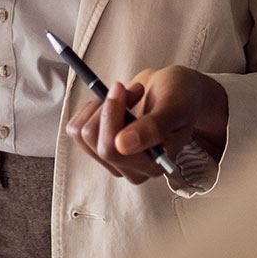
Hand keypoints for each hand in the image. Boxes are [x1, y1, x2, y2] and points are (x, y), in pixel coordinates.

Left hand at [66, 65, 228, 185]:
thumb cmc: (180, 97)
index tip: (120, 88)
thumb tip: (122, 146)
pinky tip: (114, 104)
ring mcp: (114, 160)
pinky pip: (76, 129)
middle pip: (95, 142)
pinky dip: (91, 108)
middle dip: (107, 107)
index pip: (113, 150)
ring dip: (100, 106)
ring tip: (127, 96)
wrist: (175, 92)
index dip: (110, 115)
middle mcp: (132, 169)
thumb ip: (153, 127)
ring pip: (82, 134)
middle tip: (130, 90)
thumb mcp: (173, 106)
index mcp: (153, 165)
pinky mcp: (99, 148)